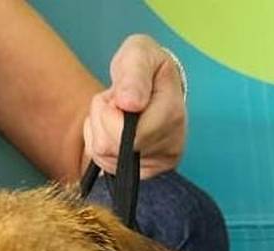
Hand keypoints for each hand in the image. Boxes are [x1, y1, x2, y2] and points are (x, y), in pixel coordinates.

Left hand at [84, 33, 186, 179]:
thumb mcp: (139, 53)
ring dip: (100, 130)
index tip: (115, 95)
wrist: (156, 85)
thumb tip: (129, 104)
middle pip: (112, 148)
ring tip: (117, 113)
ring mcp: (159, 164)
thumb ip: (133, 75)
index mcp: (173, 115)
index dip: (109, 113)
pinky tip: (115, 129)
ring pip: (105, 157)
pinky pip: (106, 165)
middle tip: (115, 101)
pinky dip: (102, 143)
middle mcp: (172, 146)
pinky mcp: (145, 174)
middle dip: (102, 119)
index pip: (129, 135)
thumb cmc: (146, 65)